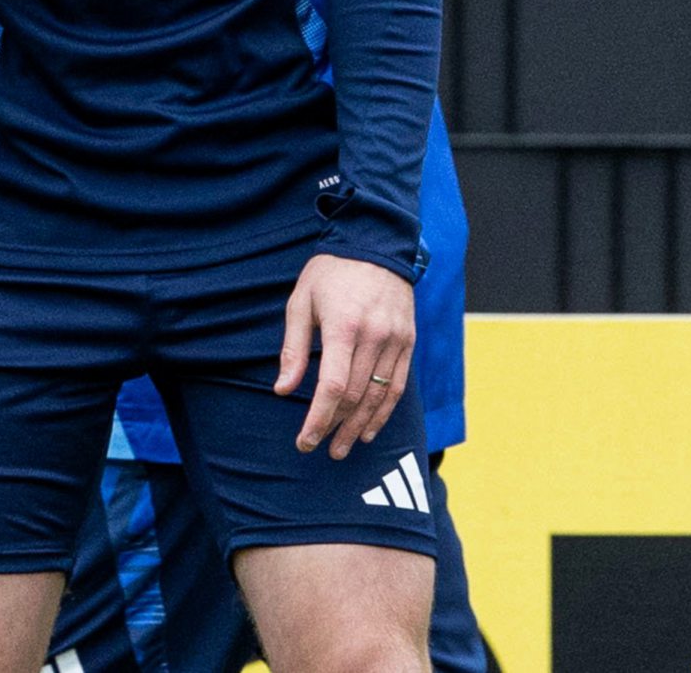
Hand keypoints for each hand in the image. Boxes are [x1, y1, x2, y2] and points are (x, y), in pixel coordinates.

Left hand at [274, 254, 415, 460]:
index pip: (333, 387)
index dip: (318, 419)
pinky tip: (370, 428)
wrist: (375, 243)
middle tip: (320, 447)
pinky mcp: (408, 341)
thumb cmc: (330, 272)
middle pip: (356, 396)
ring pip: (379, 396)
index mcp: (343, 325)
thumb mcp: (301, 301)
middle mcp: (373, 336)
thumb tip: (282, 389)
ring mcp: (395, 339)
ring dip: (360, 427)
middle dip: (336, 427)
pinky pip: (399, 385)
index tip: (305, 441)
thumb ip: (293, 348)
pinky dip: (385, 411)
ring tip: (344, 447)